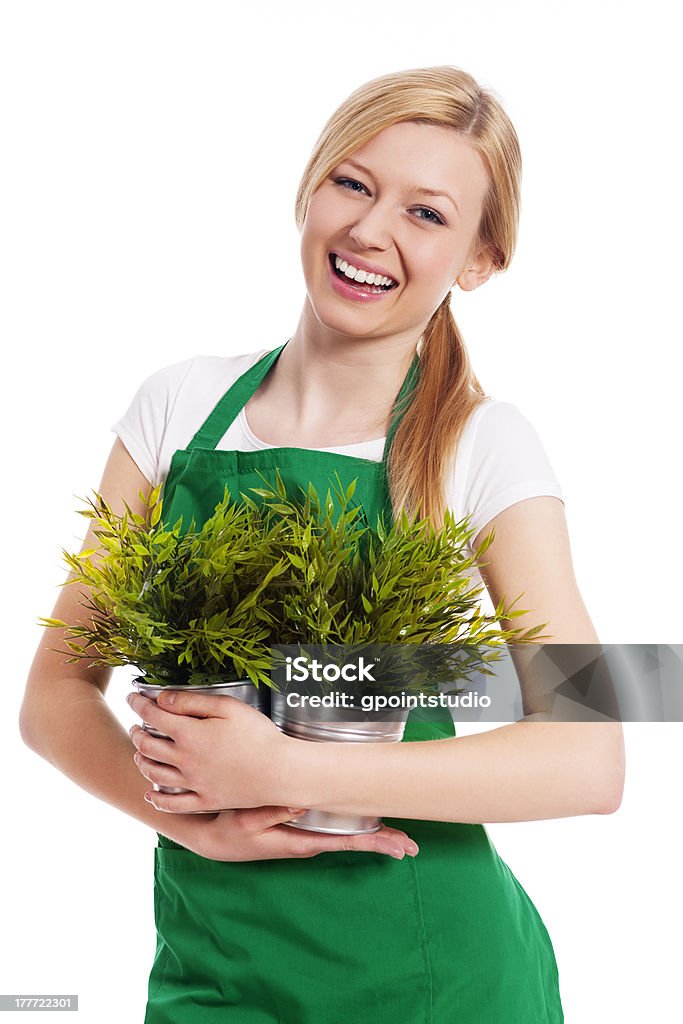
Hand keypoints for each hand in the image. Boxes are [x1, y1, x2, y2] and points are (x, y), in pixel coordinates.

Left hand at [127, 688, 289, 811]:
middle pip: (148, 746)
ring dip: (141, 761)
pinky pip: (173, 805)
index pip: (153, 715)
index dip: (138, 704)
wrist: (280, 772)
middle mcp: (185, 760)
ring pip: (154, 774)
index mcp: (189, 734)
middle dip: (136, 732)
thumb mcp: (227, 707)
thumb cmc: (259, 735)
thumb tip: (162, 699)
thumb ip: (192, 701)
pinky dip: (157, 800)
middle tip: (135, 725)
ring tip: (138, 753)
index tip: (133, 697)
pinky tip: (150, 795)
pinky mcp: (205, 801)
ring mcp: (194, 784)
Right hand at [166, 805, 419, 861]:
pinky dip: (356, 827)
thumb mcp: (248, 820)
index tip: (396, 845)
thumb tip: (302, 805)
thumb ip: (274, 812)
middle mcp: (310, 841)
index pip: (344, 842)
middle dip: (382, 842)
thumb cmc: (232, 829)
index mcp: (301, 841)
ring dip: (373, 835)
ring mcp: (307, 836)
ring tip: (401, 840)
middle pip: (353, 841)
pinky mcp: (302, 828)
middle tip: (412, 846)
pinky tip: (370, 822)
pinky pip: (335, 829)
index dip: (372, 842)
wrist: (217, 838)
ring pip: (347, 835)